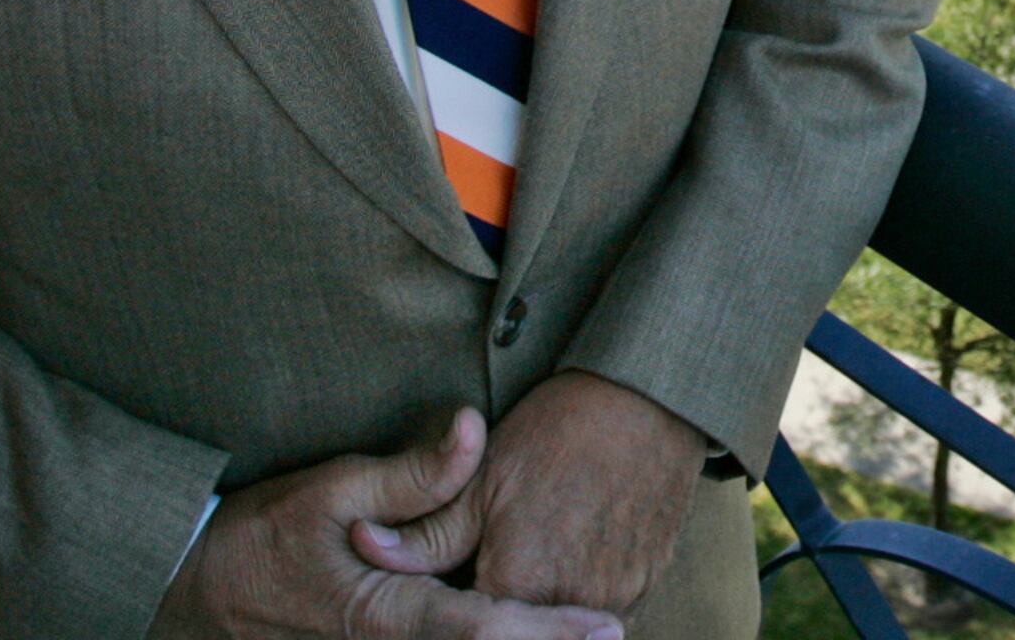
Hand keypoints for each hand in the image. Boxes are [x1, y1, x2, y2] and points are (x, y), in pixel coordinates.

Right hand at [149, 411, 619, 639]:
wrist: (195, 593)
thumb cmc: (258, 540)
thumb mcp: (329, 489)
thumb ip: (412, 473)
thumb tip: (475, 432)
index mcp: (390, 614)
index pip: (484, 629)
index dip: (548, 632)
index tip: (606, 629)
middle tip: (618, 633)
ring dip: (526, 639)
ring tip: (592, 633)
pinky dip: (492, 637)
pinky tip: (532, 628)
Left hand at [362, 371, 705, 615]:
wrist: (649, 397)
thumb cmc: (559, 431)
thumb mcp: (482, 478)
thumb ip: (425, 533)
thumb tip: (365, 547)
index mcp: (521, 579)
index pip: (474, 623)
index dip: (459, 603)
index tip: (459, 573)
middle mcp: (573, 599)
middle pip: (522, 627)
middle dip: (503, 606)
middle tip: (504, 551)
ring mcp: (618, 594)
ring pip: (566, 621)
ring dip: (545, 603)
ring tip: (542, 547)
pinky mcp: (647, 581)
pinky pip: (607, 609)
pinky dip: (583, 593)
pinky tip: (575, 548)